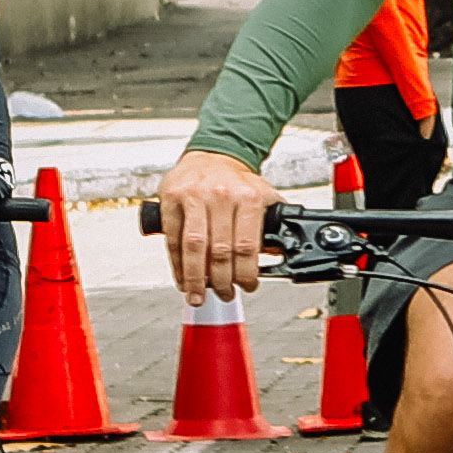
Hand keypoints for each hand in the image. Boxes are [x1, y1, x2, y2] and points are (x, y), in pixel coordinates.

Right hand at [154, 144, 280, 297]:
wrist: (211, 156)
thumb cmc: (236, 182)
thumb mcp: (262, 197)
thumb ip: (272, 225)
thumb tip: (280, 255)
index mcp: (248, 197)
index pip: (247, 246)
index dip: (246, 274)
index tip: (247, 286)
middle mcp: (221, 196)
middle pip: (220, 251)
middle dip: (222, 281)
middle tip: (224, 294)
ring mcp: (194, 197)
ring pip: (194, 247)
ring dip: (195, 278)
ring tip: (198, 296)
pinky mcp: (171, 200)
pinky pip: (173, 239)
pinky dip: (177, 264)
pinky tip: (182, 278)